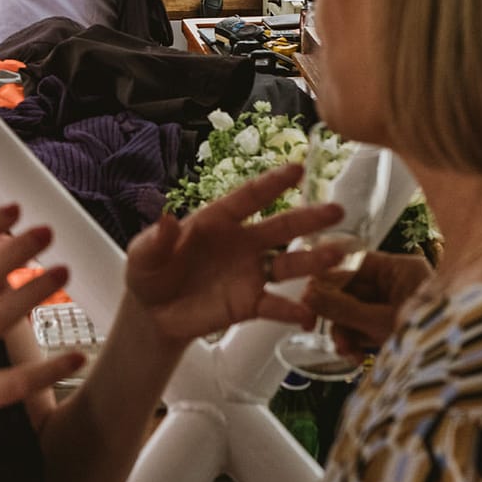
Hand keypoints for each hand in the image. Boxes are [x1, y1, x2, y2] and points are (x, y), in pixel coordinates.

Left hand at [123, 163, 347, 344]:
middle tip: (336, 210)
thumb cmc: (150, 273)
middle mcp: (241, 243)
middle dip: (308, 219)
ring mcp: (249, 273)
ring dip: (313, 260)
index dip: (272, 183)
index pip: (247, 198)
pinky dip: (292, 310)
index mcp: (216, 220)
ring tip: (337, 255)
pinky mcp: (250, 303)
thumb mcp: (143, 254)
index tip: (297, 169)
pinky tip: (308, 313)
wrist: (153, 313)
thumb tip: (166, 219)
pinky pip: (275, 305)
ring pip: (287, 264)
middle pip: (279, 227)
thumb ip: (156, 239)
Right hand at [304, 251, 433, 357]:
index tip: (308, 296)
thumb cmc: (430, 334)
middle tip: (315, 326)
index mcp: (400, 268)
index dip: (328, 279)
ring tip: (345, 350)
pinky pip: (366, 327)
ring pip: (356, 311)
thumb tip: (307, 295)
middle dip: (336, 313)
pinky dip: (357, 341)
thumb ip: (342, 308)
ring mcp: (396, 305)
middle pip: (351, 290)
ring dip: (345, 331)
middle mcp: (398, 283)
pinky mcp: (394, 326)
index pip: (354, 263)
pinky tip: (354, 355)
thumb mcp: (380, 321)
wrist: (460, 371)